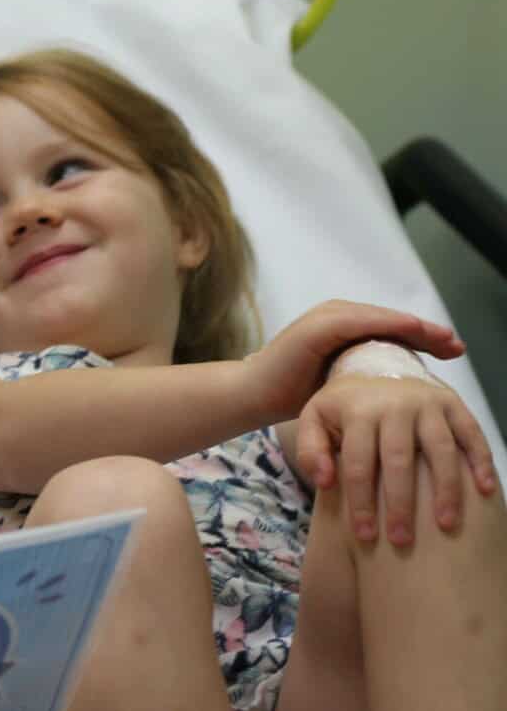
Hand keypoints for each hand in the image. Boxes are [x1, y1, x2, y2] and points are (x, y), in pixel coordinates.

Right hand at [246, 300, 463, 420]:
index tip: (453, 352)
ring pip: (381, 318)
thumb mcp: (339, 385)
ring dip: (415, 326)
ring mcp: (326, 317)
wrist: (253, 394)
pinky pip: (360, 321)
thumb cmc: (292, 394)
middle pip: (391, 321)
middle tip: (457, 346)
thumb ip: (365, 378)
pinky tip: (412, 328)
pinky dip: (388, 323)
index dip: (424, 338)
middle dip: (427, 332)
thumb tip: (403, 392)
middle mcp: (336, 315)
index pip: (391, 330)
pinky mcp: (318, 326)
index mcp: (342, 329)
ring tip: (444, 339)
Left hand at [296, 372, 498, 545]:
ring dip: (446, 489)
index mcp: (358, 409)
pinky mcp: (452, 402)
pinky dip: (481, 461)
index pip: (358, 463)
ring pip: (440, 449)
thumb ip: (311, 449)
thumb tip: (325, 481)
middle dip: (401, 504)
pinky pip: (471, 432)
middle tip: (402, 541)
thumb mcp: (314, 417)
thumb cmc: (343, 405)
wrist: (373, 361)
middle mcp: (394, 403)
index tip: (365, 535)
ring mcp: (427, 402)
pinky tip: (485, 491)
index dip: (361, 501)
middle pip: (399, 459)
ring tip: (446, 525)